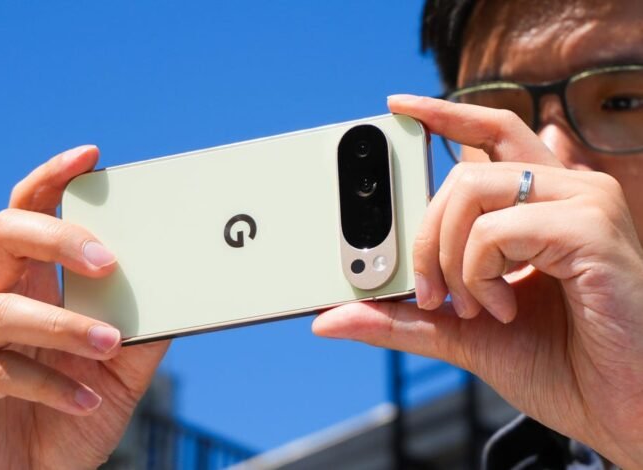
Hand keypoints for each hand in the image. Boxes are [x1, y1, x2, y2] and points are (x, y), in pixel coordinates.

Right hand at [0, 145, 168, 469]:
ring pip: (1, 307)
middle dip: (56, 236)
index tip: (91, 155)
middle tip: (107, 259)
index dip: (52, 178)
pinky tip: (84, 403)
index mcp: (28, 284)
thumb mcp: (120, 370)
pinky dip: (48, 384)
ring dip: (64, 325)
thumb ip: (144, 329)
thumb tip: (182, 290)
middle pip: (4, 235)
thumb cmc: (72, 417)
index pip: (30, 212)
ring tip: (110, 346)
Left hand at [314, 96, 642, 467]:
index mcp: (542, 206)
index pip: (491, 132)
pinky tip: (506, 309)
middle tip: (431, 291)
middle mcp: (565, 191)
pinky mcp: (591, 227)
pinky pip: (495, 229)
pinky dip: (479, 274)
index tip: (398, 108)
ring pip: (470, 189)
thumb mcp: (461, 333)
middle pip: (462, 170)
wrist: (619, 407)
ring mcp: (583, 202)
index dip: (444, 113)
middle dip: (425, 235)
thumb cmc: (560, 364)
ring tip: (478, 306)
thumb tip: (328, 318)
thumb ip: (399, 318)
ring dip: (451, 259)